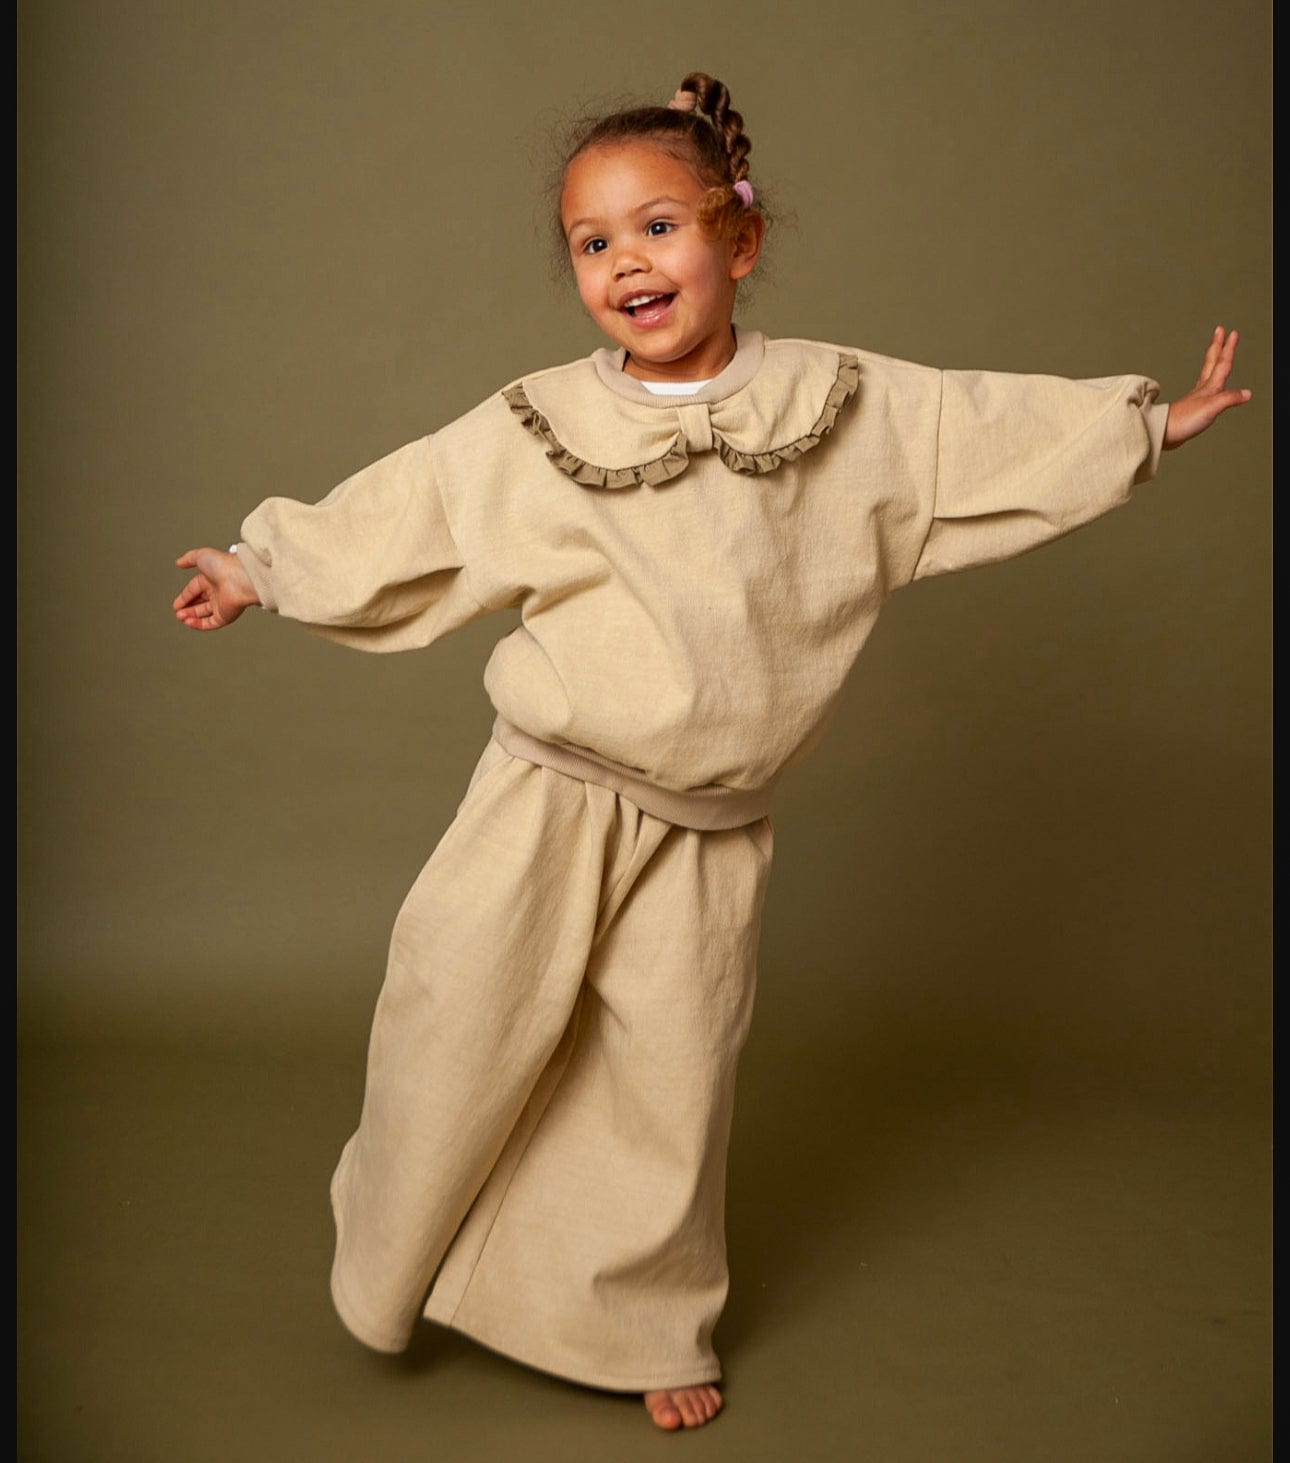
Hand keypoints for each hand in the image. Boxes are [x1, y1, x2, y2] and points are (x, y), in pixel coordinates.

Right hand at [173, 547, 259, 629]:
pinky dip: (199, 624)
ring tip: (180, 617)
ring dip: (190, 617)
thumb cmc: (225, 565)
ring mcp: (222, 604)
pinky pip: (211, 623)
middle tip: (178, 612)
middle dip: (186, 609)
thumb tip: (179, 562)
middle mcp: (217, 592)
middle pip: (199, 603)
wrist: (240, 578)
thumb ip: (189, 558)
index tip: (176, 604)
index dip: (184, 597)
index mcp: (211, 578)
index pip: (194, 589)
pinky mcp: (226, 616)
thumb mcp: (202, 556)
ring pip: (204, 614)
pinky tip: (189, 622)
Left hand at [1163, 327, 1250, 448]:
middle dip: (1217, 345)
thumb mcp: (1212, 408)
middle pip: (1212, 362)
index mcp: (1209, 387)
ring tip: (1216, 353)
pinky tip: (1207, 387)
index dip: (1228, 348)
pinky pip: (1203, 388)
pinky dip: (1208, 381)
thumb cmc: (1183, 420)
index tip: (1232, 333)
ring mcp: (1196, 398)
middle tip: (1220, 331)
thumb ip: (1229, 398)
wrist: (1163, 433)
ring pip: (1207, 373)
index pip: (1222, 363)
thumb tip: (1246, 393)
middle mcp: (1202, 389)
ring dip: (1213, 360)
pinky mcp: (1192, 408)